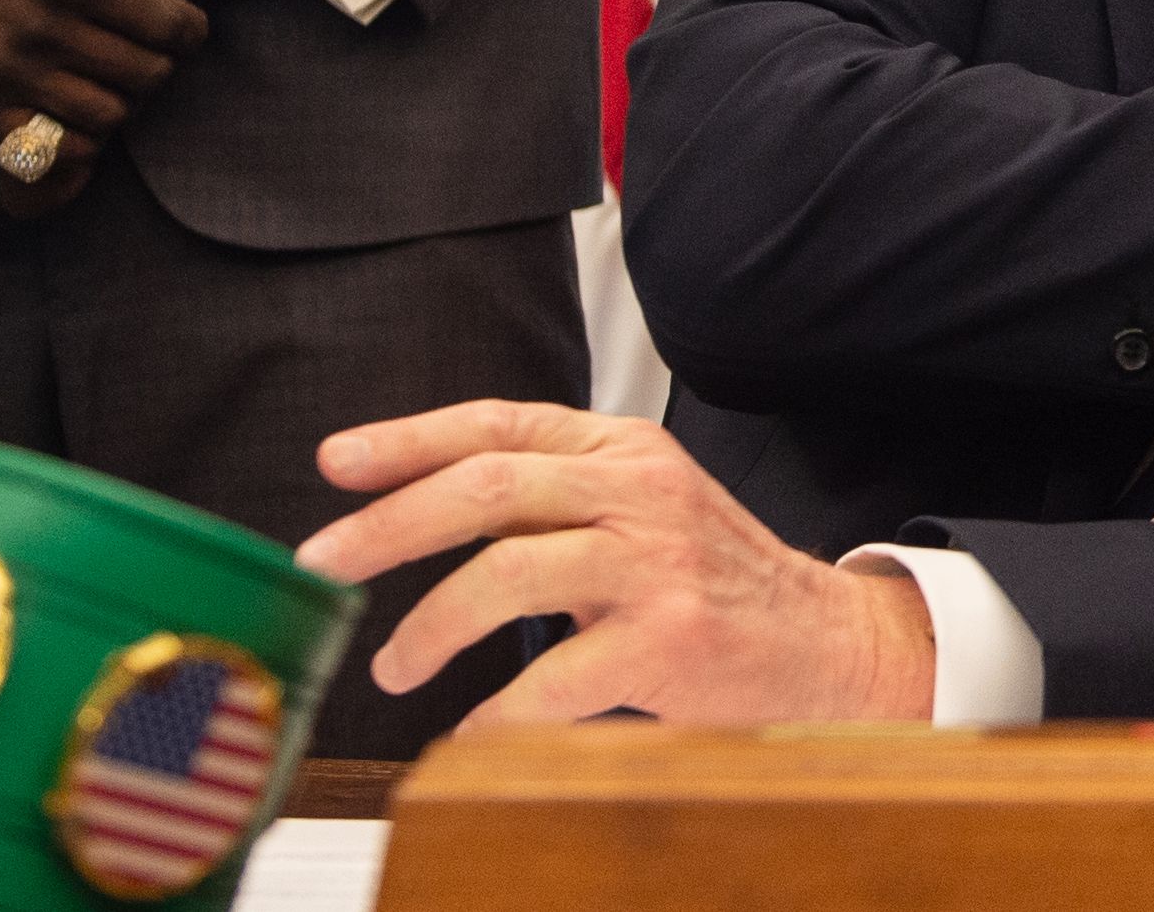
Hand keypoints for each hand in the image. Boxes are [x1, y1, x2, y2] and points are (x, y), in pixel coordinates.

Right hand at [0, 0, 210, 167]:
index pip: (168, 28)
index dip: (189, 30)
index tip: (183, 27)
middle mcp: (39, 29)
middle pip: (144, 76)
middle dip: (160, 65)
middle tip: (150, 52)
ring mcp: (2, 72)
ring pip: (103, 117)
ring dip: (120, 102)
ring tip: (111, 78)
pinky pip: (46, 150)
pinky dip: (72, 139)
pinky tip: (72, 108)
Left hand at [299, 401, 936, 728]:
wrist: (826, 643)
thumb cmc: (717, 584)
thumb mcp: (644, 507)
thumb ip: (559, 497)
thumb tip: (428, 509)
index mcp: (624, 449)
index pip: (500, 422)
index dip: (409, 438)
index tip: (337, 461)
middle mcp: (639, 489)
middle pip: (489, 485)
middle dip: (390, 524)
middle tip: (327, 561)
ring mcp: (657, 559)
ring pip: (508, 571)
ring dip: (431, 626)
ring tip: (395, 666)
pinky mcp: (671, 635)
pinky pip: (554, 675)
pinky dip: (499, 711)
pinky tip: (474, 731)